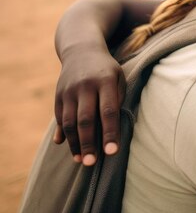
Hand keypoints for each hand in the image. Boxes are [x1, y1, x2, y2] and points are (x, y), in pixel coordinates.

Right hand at [53, 50, 125, 165]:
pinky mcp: (58, 95)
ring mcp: (69, 91)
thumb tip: (111, 127)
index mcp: (105, 81)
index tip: (112, 152)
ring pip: (70, 121)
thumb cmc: (107, 69)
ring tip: (81, 160)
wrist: (82, 50)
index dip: (109, 132)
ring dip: (74, 143)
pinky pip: (60, 118)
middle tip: (92, 163)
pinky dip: (63, 134)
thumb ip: (117, 99)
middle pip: (86, 119)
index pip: (108, 111)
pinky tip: (67, 147)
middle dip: (89, 143)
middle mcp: (85, 86)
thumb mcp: (119, 78)